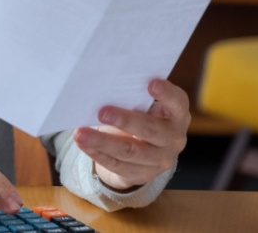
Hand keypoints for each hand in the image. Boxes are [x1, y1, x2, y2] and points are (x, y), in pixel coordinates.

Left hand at [73, 78, 188, 191]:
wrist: (141, 150)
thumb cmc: (140, 116)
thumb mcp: (143, 106)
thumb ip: (133, 98)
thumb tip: (104, 88)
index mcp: (177, 114)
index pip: (177, 102)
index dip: (166, 94)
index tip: (151, 83)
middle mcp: (174, 138)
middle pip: (150, 130)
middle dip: (125, 120)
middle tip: (101, 112)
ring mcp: (160, 160)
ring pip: (130, 151)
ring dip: (102, 142)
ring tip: (80, 133)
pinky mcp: (142, 174)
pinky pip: (117, 165)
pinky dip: (97, 153)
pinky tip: (83, 144)